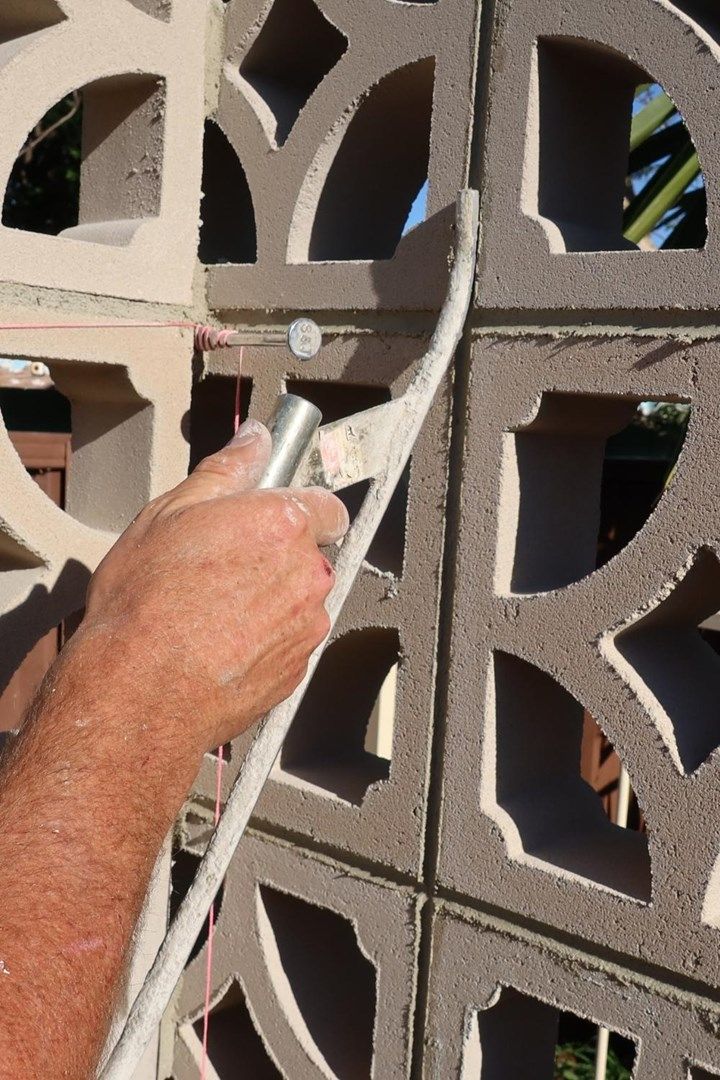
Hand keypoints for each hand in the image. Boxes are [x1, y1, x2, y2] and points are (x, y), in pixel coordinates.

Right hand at [77, 419, 348, 757]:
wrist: (139, 691)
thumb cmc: (145, 606)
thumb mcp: (168, 513)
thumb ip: (225, 470)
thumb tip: (253, 441)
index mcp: (281, 524)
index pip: (325, 504)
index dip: (296, 508)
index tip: (271, 516)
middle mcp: (306, 573)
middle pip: (308, 554)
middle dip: (274, 556)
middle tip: (220, 566)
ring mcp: (305, 625)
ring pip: (298, 600)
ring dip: (269, 600)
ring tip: (212, 610)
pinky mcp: (296, 669)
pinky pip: (288, 642)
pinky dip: (263, 640)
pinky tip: (219, 642)